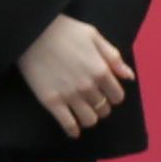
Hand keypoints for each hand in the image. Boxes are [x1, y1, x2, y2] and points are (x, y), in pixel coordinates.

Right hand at [17, 15, 132, 139]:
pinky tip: (73, 131)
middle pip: (104, 109)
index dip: (113, 96)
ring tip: (83, 112)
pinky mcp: (51, 101)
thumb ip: (113, 57)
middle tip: (93, 101)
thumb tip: (129, 76)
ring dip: (89, 118)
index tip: (106, 94)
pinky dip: (73, 130)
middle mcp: (88, 86)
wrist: (31, 32)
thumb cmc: (64, 30)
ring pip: (90, 120)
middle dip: (101, 106)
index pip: (117, 96)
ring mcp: (70, 95)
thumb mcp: (94, 36)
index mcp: (101, 70)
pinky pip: (68, 124)